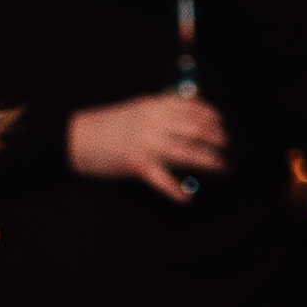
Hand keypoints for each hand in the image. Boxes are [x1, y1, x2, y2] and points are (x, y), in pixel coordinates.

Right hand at [68, 92, 228, 201]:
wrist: (77, 139)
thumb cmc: (106, 125)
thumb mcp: (136, 109)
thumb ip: (161, 110)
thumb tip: (188, 113)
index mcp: (154, 107)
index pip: (193, 109)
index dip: (214, 117)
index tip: (225, 126)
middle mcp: (153, 123)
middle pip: (197, 130)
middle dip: (218, 139)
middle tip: (229, 148)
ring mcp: (146, 145)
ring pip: (187, 153)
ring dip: (210, 161)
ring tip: (224, 167)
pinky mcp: (138, 166)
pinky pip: (164, 181)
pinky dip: (178, 192)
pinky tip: (190, 199)